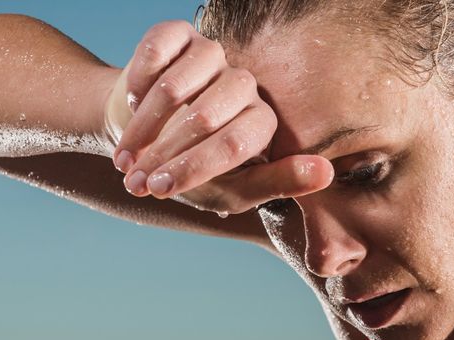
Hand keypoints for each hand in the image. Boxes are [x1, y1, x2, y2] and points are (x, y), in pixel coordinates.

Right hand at [106, 21, 332, 213]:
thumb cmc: (195, 172)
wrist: (146, 138)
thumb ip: (278, 183)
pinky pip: (155, 52)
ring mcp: (212, 56)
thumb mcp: (236, 190)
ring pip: (174, 87)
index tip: (159, 190)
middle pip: (202, 118)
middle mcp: (243, 85)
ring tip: (125, 156)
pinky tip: (131, 105)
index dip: (191, 169)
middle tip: (135, 181)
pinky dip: (135, 85)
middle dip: (162, 155)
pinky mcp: (180, 35)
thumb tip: (327, 172)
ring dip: (141, 127)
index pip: (233, 144)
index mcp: (261, 123)